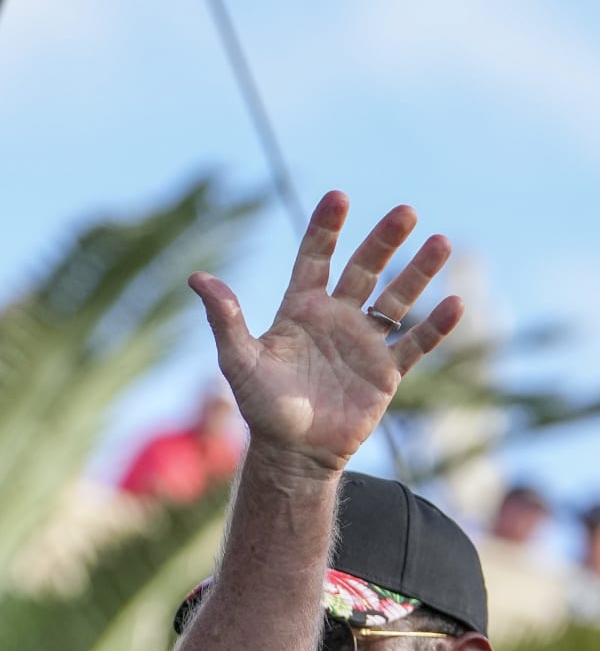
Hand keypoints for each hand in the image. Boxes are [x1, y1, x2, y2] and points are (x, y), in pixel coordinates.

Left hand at [190, 192, 463, 472]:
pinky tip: (454, 303)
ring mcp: (363, 344)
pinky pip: (415, 344)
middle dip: (384, 241)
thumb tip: (197, 278)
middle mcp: (335, 320)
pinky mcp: (386, 373)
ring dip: (418, 272)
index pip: (314, 259)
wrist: (292, 454)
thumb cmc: (261, 407)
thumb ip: (225, 318)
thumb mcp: (238, 360)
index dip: (326, 229)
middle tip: (405, 211)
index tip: (338, 196)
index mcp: (300, 310)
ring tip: (440, 242)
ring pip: (397, 299)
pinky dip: (435, 326)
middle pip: (365, 270)